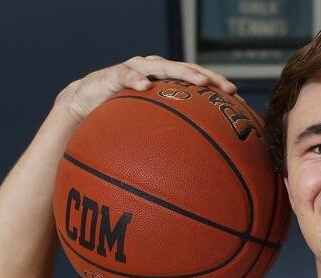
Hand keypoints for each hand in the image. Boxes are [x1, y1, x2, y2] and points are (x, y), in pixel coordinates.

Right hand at [55, 56, 236, 123]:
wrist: (82, 107)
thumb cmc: (119, 119)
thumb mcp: (147, 129)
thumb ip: (169, 138)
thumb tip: (198, 168)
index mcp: (164, 81)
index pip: (196, 79)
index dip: (216, 84)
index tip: (238, 96)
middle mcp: (153, 71)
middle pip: (185, 69)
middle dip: (206, 76)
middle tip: (224, 87)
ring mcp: (133, 70)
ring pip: (161, 66)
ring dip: (181, 72)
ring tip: (198, 82)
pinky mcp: (111, 75)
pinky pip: (125, 76)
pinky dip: (135, 79)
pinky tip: (144, 86)